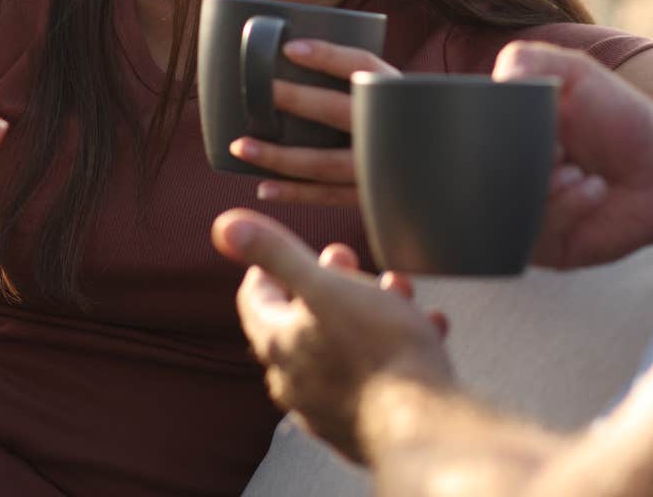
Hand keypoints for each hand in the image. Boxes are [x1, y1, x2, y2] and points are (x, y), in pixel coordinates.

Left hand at [213, 208, 451, 461]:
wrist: (423, 426)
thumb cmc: (378, 352)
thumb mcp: (326, 286)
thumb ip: (277, 253)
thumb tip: (224, 225)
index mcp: (280, 345)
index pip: (255, 299)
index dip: (266, 266)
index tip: (285, 249)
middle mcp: (295, 382)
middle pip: (300, 322)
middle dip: (327, 283)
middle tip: (347, 260)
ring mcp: (329, 408)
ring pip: (342, 346)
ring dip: (369, 312)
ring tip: (398, 293)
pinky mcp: (364, 426)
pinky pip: (375, 376)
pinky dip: (396, 348)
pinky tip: (428, 331)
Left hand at [230, 38, 398, 205]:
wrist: (445, 176)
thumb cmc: (408, 129)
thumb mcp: (396, 100)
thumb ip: (360, 87)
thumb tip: (295, 63)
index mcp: (398, 94)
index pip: (362, 65)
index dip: (327, 55)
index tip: (290, 48)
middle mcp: (392, 130)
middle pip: (338, 110)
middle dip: (296, 100)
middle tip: (260, 92)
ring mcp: (383, 167)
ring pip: (324, 162)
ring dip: (280, 156)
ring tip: (241, 147)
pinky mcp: (374, 197)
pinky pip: (328, 196)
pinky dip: (295, 193)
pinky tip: (264, 188)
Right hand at [495, 42, 652, 268]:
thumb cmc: (616, 117)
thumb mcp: (575, 73)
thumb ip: (530, 60)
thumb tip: (497, 79)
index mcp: (498, 135)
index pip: (462, 137)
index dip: (486, 131)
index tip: (525, 121)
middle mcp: (501, 177)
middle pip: (474, 178)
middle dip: (517, 164)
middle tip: (556, 150)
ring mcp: (519, 214)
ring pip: (500, 211)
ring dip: (543, 188)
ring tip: (576, 170)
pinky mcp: (543, 247)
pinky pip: (533, 238)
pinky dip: (566, 208)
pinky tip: (594, 189)